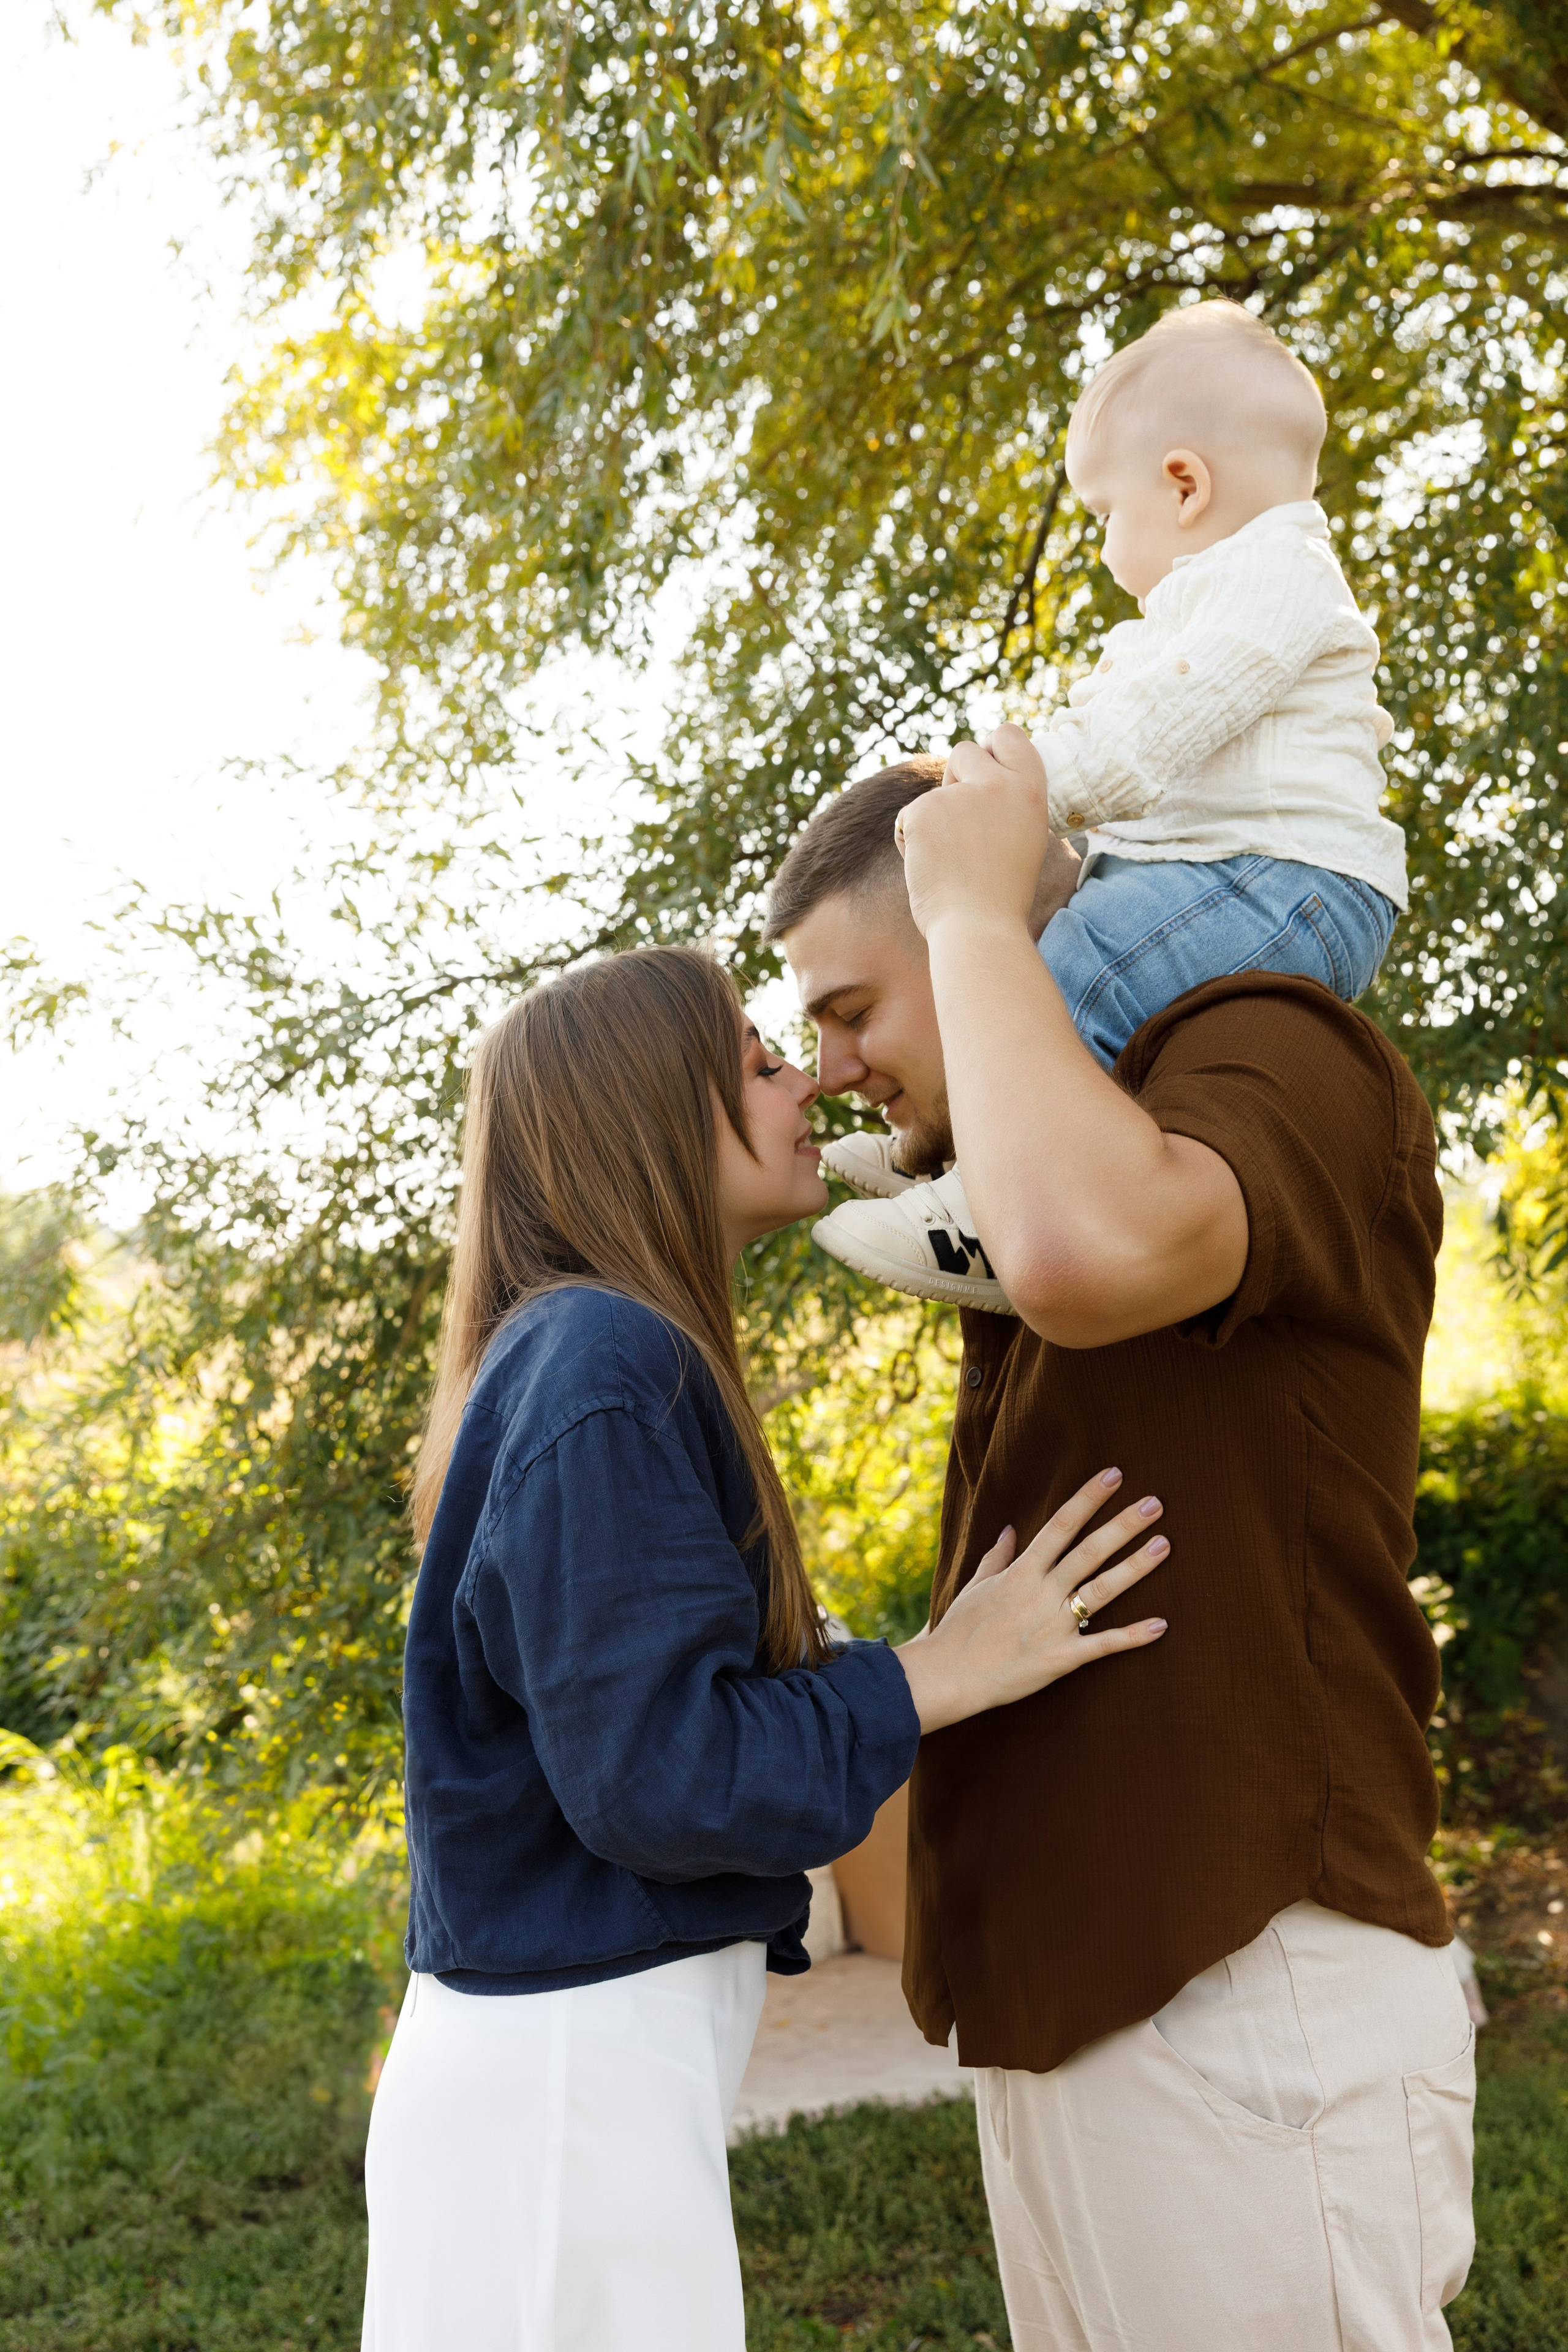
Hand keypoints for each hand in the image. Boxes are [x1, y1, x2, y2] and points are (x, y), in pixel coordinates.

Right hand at [894, 1467, 1169, 1732]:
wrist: (948, 1676)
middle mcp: (1042, 1592)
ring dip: (1135, 1567)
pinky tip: (1161, 1625)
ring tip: (1163, 1545)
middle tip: (1155, 1503)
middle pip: (1090, 1551)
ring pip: (1102, 1590)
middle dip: (1123, 1525)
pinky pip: (1103, 1645)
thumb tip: (1009, 1530)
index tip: (1113, 1475)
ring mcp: (1054, 1624)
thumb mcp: (976, 1586)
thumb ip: (997, 1557)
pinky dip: (1133, 1636)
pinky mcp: (1062, 1657)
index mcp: (1022, 1572)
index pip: (1061, 1524)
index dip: (1088, 1498)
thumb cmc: (959, 1630)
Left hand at [897, 723, 1054, 939]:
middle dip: (955, 776)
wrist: (978, 929)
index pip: (1009, 735)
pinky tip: (931, 868)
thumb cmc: (1001, 896)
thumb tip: (975, 782)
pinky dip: (913, 842)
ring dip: (934, 819)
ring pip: (933, 793)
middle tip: (960, 823)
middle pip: (964, 751)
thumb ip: (1005, 804)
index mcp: (1030, 789)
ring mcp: (957, 795)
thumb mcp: (1023, 837)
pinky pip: (910, 818)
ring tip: (953, 863)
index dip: (991, 747)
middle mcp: (996, 783)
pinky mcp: (922, 810)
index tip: (983, 767)